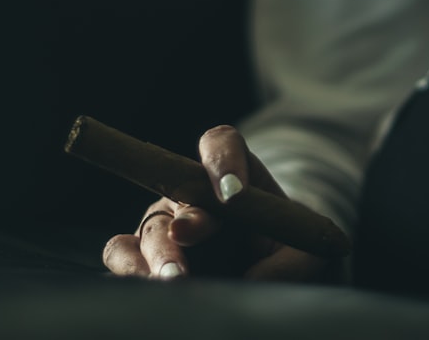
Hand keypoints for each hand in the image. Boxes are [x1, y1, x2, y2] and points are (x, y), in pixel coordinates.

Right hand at [102, 125, 332, 280]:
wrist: (273, 278)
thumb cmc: (290, 253)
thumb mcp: (305, 253)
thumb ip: (288, 263)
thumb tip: (252, 281)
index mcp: (236, 175)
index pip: (222, 144)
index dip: (223, 159)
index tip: (233, 193)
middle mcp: (194, 194)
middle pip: (179, 189)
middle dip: (187, 214)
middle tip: (190, 233)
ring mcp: (167, 223)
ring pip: (150, 226)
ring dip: (157, 249)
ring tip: (173, 277)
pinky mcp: (145, 255)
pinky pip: (123, 253)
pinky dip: (130, 267)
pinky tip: (145, 284)